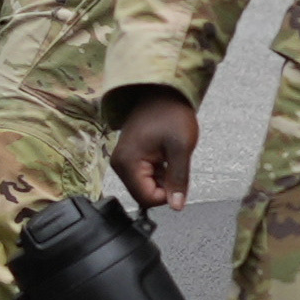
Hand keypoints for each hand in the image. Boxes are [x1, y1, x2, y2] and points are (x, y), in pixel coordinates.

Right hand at [108, 90, 197, 209]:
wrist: (163, 92)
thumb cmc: (171, 114)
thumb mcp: (181, 148)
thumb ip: (178, 179)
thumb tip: (176, 206)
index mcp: (127, 163)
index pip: (146, 198)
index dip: (167, 194)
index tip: (177, 175)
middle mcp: (119, 164)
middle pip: (145, 194)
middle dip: (164, 185)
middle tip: (173, 161)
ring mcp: (122, 161)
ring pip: (146, 186)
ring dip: (162, 177)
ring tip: (168, 154)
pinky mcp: (128, 157)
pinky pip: (144, 176)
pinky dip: (158, 170)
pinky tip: (163, 153)